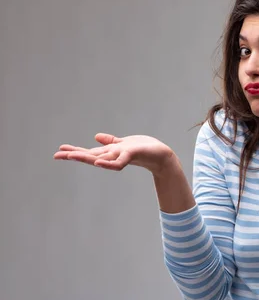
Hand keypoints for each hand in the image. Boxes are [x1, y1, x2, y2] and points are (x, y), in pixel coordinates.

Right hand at [53, 133, 174, 174]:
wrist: (162, 156)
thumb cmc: (144, 150)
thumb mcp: (124, 143)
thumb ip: (111, 141)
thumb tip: (96, 137)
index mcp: (111, 152)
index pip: (90, 151)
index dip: (75, 150)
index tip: (59, 150)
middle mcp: (113, 155)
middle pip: (91, 155)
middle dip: (74, 155)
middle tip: (56, 155)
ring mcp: (121, 156)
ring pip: (101, 158)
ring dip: (86, 157)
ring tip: (71, 156)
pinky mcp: (131, 156)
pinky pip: (117, 162)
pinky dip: (107, 163)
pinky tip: (98, 162)